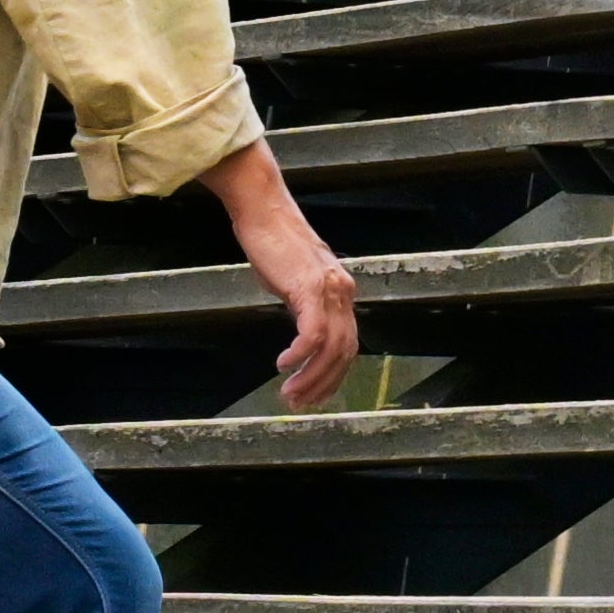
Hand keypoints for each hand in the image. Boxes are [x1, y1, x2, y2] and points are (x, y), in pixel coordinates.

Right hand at [201, 141, 361, 409]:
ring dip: (310, 377)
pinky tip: (282, 365)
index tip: (315, 395)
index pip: (349, 344)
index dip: (334, 375)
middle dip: (323, 384)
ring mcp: (329, 289)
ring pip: (331, 348)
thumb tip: (303, 331)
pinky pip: (313, 333)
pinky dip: (299, 355)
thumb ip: (305, 304)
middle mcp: (343, 291)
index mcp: (342, 291)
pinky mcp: (309, 287)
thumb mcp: (295, 280)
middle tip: (299, 403)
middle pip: (345, 352)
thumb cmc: (273, 242)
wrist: (264, 209)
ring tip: (288, 394)